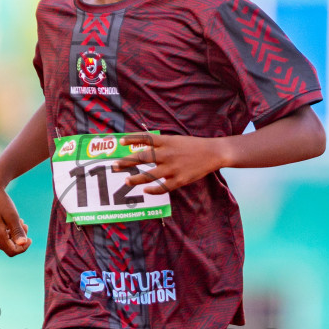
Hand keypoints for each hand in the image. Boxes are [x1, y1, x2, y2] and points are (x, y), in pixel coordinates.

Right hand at [0, 173, 30, 256]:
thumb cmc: (1, 201)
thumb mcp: (12, 216)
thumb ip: (17, 231)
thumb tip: (23, 244)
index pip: (12, 251)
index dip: (23, 248)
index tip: (30, 238)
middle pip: (8, 248)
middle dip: (18, 239)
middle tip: (24, 224)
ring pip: (3, 243)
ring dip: (13, 235)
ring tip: (18, 221)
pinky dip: (6, 232)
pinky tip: (9, 222)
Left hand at [113, 131, 229, 194]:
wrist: (213, 153)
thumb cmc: (193, 146)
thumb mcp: (176, 140)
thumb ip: (161, 144)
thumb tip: (143, 148)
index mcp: (166, 141)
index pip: (145, 138)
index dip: (132, 139)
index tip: (121, 141)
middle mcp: (167, 154)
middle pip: (142, 158)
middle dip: (127, 162)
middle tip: (115, 166)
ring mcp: (173, 168)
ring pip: (149, 175)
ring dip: (136, 179)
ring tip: (126, 181)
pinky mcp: (179, 180)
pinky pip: (162, 188)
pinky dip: (153, 190)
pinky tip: (145, 190)